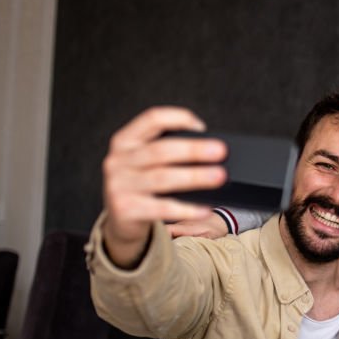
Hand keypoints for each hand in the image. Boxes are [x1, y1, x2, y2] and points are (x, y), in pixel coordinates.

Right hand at [101, 106, 226, 266]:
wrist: (119, 219)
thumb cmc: (140, 184)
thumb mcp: (143, 161)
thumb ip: (166, 152)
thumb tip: (209, 151)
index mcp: (124, 141)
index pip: (152, 119)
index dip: (178, 118)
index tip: (201, 127)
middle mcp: (118, 160)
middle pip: (160, 151)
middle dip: (193, 150)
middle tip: (221, 151)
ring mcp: (120, 185)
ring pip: (163, 178)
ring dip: (195, 176)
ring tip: (219, 176)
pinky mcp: (126, 209)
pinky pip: (163, 208)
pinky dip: (187, 209)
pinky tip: (204, 209)